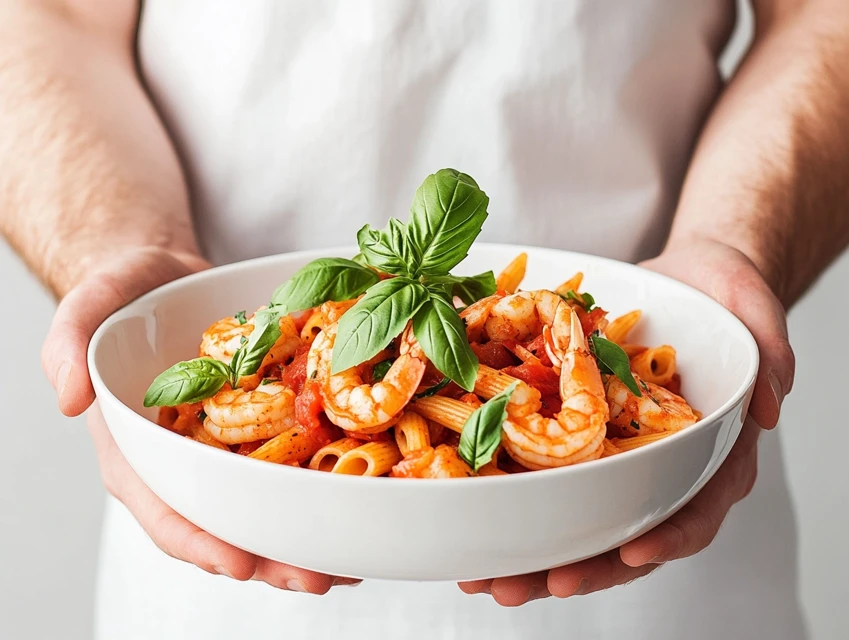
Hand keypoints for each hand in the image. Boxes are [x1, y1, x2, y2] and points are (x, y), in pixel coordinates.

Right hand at [42, 246, 357, 592]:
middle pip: (225, 525)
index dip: (201, 543)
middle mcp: (185, 463)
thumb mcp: (88, 306)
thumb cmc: (124, 294)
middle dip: (269, 559)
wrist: (169, 278)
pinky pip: (289, 468)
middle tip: (316, 576)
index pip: (164, 510)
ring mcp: (225, 450)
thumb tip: (68, 398)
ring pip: (263, 508)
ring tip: (348, 564)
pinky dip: (320, 491)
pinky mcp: (259, 429)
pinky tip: (357, 508)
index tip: (241, 563)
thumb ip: (67, 342)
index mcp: (137, 452)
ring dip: (303, 541)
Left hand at [458, 237, 794, 605]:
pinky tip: (469, 508)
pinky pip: (544, 468)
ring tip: (481, 576)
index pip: (696, 507)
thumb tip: (769, 406)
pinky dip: (509, 495)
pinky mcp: (581, 430)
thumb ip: (770, 356)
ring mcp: (616, 450)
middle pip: (623, 530)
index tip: (630, 549)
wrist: (688, 278)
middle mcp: (661, 462)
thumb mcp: (756, 310)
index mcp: (711, 449)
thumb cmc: (727, 294)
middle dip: (573, 566)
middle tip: (522, 585)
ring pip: (576, 513)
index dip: (667, 537)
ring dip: (529, 550)